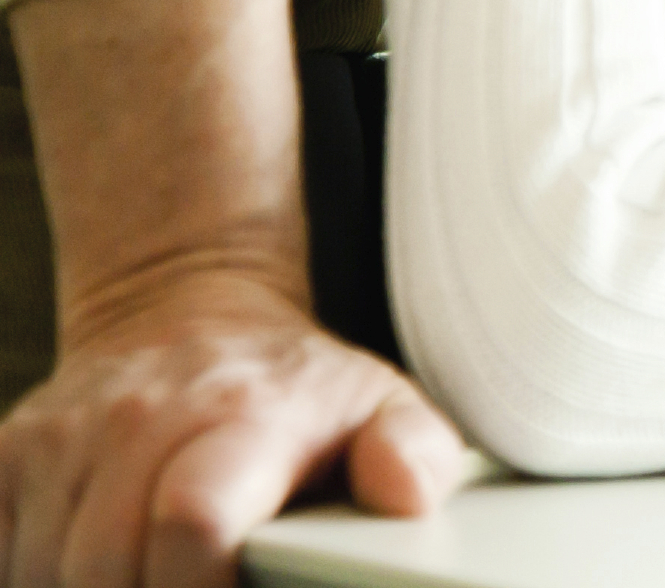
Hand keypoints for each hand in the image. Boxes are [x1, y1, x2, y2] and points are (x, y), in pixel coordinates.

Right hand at [0, 268, 463, 587]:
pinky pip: (2, 552)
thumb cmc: (294, 388)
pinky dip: (39, 573)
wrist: (187, 313)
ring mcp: (64, 435)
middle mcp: (142, 416)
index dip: (199, 587)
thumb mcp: (381, 404)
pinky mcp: (6, 457)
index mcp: (243, 413)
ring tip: (153, 570)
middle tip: (195, 583)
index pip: (190, 521)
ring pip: (46, 571)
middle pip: (105, 568)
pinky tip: (97, 560)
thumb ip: (414, 453)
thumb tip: (407, 496)